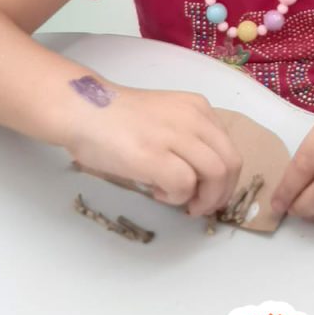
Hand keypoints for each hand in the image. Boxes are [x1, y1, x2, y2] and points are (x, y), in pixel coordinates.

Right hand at [66, 85, 242, 216]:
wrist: (81, 109)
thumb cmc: (116, 118)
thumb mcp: (165, 119)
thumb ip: (186, 140)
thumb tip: (200, 180)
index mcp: (197, 107)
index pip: (229, 148)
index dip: (225, 178)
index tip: (208, 193)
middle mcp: (193, 117)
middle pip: (231, 163)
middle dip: (221, 193)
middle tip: (200, 206)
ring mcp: (175, 135)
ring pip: (216, 174)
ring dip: (203, 198)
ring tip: (180, 201)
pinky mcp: (154, 155)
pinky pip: (185, 184)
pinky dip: (177, 197)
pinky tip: (158, 192)